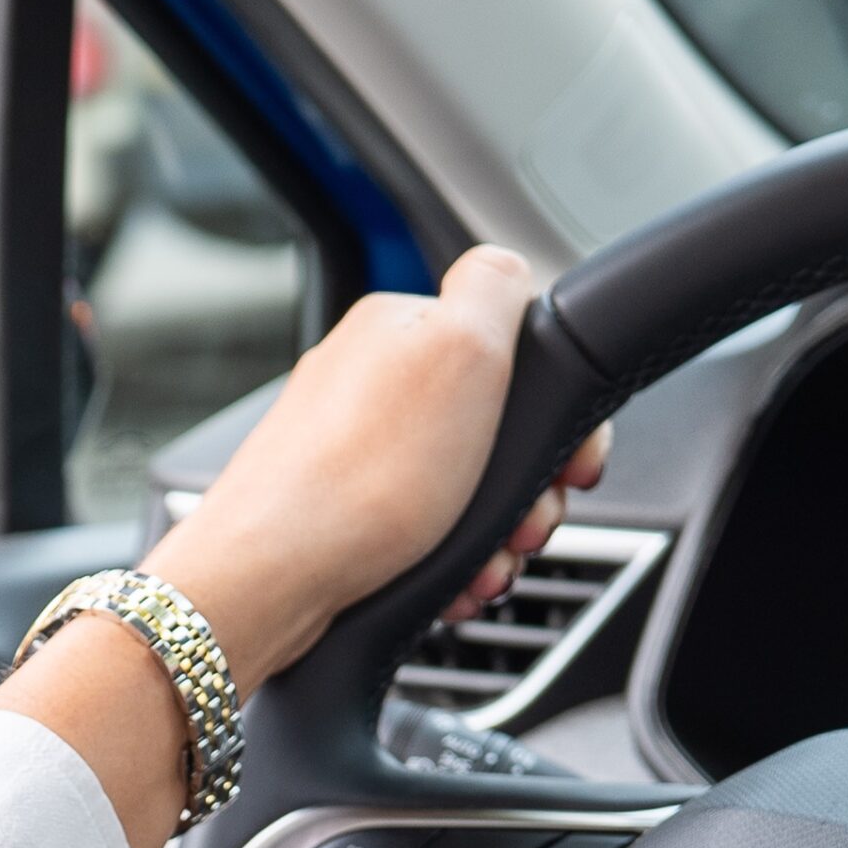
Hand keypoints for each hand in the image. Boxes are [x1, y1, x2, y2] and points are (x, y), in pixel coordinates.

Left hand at [141, 244, 609, 695]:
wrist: (276, 575)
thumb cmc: (366, 477)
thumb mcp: (462, 348)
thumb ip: (497, 288)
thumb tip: (509, 267)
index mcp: (403, 329)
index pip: (516, 355)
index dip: (558, 417)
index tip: (571, 467)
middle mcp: (374, 380)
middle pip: (497, 431)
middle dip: (530, 490)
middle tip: (526, 527)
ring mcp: (356, 446)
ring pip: (468, 490)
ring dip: (496, 535)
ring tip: (486, 567)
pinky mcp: (346, 507)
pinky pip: (429, 531)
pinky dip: (454, 560)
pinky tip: (453, 580)